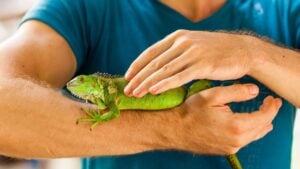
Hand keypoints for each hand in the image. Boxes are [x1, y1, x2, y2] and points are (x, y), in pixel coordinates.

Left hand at [124, 30, 254, 96]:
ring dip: (147, 83)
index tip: (127, 77)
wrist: (243, 51)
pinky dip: (164, 84)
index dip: (137, 65)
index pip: (151, 52)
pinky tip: (153, 91)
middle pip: (154, 63)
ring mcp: (192, 53)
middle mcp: (183, 42)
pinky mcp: (203, 64)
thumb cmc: (216, 52)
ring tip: (135, 94)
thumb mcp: (193, 46)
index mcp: (178, 37)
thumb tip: (158, 66)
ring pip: (164, 70)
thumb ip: (176, 52)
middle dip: (138, 77)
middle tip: (126, 90)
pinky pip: (179, 76)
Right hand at [168, 84, 281, 153]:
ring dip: (259, 123)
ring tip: (260, 113)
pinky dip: (249, 131)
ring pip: (254, 135)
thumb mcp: (213, 95)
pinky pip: (243, 141)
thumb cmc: (190, 112)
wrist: (174, 129)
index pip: (265, 116)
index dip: (272, 107)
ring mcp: (231, 147)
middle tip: (269, 104)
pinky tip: (245, 123)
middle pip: (262, 127)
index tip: (273, 99)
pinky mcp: (224, 150)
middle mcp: (237, 140)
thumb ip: (237, 91)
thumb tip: (254, 90)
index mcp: (237, 126)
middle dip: (268, 114)